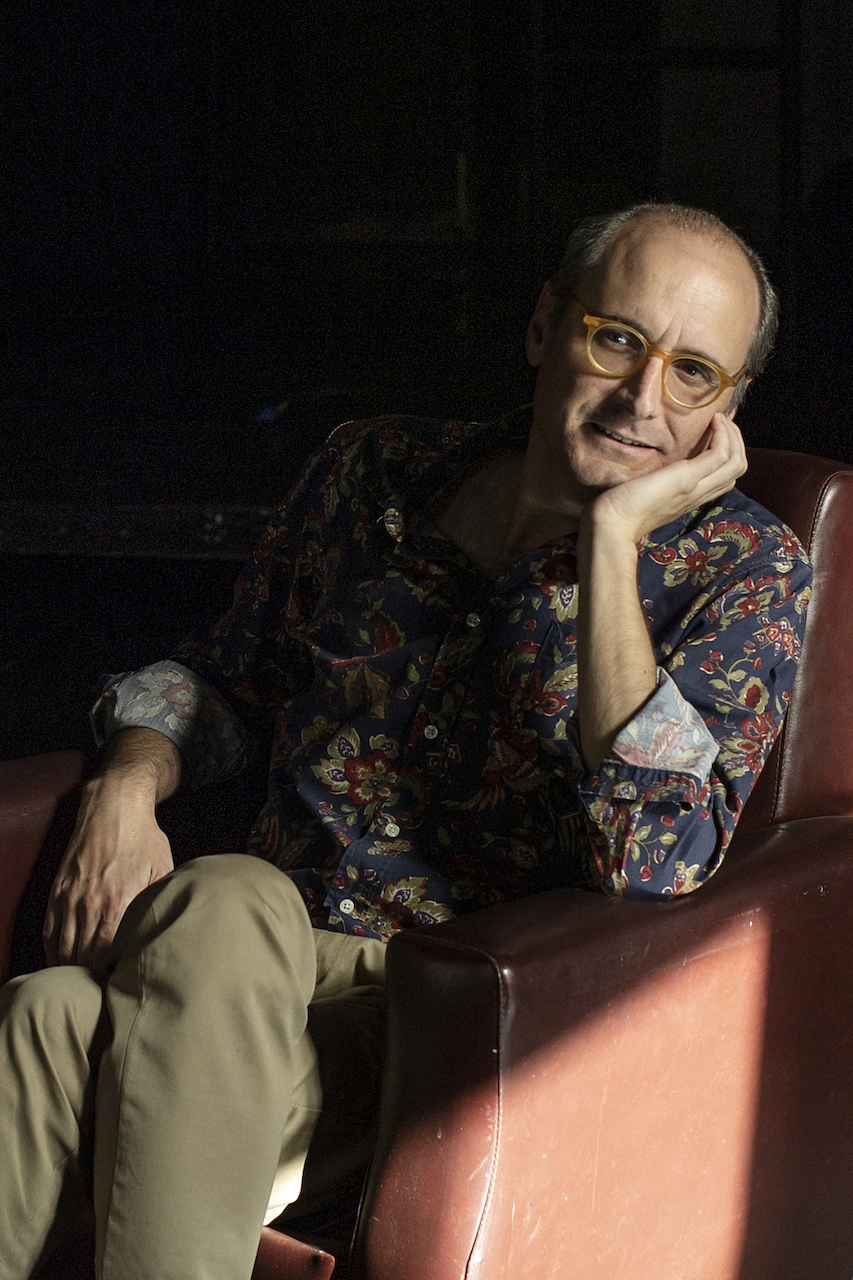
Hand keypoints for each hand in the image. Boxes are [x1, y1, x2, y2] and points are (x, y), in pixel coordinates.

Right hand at [43, 775, 174, 967]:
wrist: (114, 806)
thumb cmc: (144, 838)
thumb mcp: (163, 869)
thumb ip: (159, 902)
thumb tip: (163, 929)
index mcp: (119, 902)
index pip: (108, 955)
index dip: (112, 973)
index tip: (120, 982)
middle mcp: (91, 904)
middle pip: (83, 957)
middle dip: (91, 976)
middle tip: (102, 989)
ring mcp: (70, 898)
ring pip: (63, 948)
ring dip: (70, 968)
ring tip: (82, 982)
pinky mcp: (57, 891)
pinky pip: (49, 930)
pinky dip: (52, 951)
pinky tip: (60, 963)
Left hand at [587, 414, 746, 544]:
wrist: (612, 523)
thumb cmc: (620, 508)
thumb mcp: (646, 490)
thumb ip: (657, 480)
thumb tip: (655, 464)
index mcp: (690, 498)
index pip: (724, 478)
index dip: (729, 452)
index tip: (718, 431)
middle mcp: (698, 495)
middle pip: (736, 470)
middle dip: (736, 441)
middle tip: (724, 420)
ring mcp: (696, 487)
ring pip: (736, 462)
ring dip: (734, 435)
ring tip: (721, 418)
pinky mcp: (688, 479)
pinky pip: (721, 455)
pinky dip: (724, 435)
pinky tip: (713, 421)